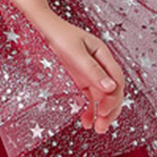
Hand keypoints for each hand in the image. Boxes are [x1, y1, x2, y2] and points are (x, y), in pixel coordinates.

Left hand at [28, 10, 124, 134]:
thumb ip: (92, 70)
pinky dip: (89, 109)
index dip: (114, 97)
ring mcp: (90, 73)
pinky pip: (89, 97)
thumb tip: (112, 88)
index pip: (117, 80)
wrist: (40, 27)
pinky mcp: (79, 79)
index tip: (104, 111)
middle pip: (112, 91)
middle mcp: (100, 65)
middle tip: (102, 127)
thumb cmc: (57, 35)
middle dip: (110, 110)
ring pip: (102, 97)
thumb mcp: (74, 52)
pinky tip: (85, 121)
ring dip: (101, 113)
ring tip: (97, 129)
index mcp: (103, 54)